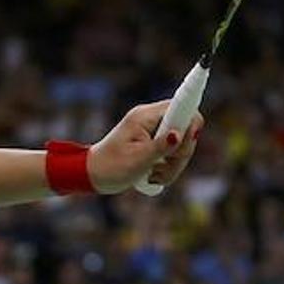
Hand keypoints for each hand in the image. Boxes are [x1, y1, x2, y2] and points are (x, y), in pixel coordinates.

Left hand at [87, 99, 204, 194]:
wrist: (92, 175)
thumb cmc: (110, 166)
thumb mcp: (138, 159)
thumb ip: (161, 146)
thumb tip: (180, 134)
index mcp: (145, 116)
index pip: (182, 107)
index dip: (191, 125)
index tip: (181, 144)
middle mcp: (152, 120)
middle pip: (187, 130)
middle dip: (180, 153)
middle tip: (161, 168)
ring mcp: (154, 132)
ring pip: (182, 146)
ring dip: (173, 165)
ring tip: (153, 175)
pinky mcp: (155, 144)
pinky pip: (174, 154)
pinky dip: (169, 168)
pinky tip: (153, 176)